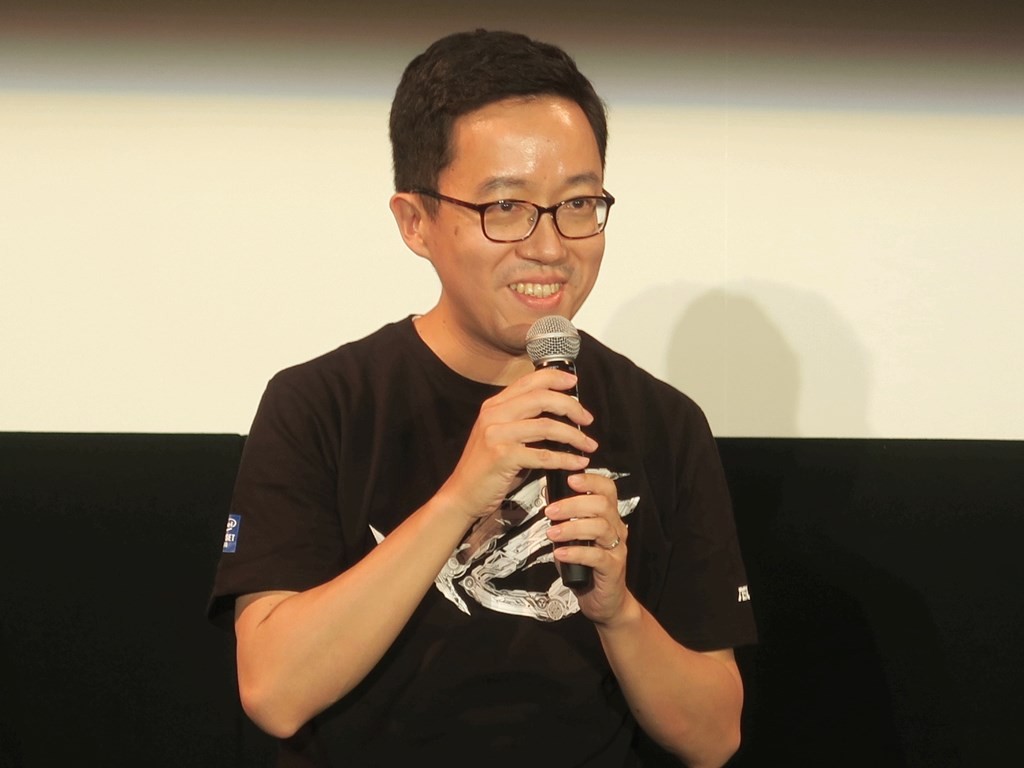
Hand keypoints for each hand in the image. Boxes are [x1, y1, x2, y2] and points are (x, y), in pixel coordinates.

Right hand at [438, 367, 597, 523]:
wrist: (462, 494)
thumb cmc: (486, 468)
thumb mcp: (499, 435)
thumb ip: (520, 419)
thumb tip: (557, 413)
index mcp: (494, 405)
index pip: (529, 381)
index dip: (555, 378)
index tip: (574, 383)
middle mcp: (494, 414)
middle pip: (542, 398)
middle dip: (571, 407)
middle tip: (587, 419)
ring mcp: (497, 434)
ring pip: (547, 426)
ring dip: (574, 435)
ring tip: (588, 444)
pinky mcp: (502, 456)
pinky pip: (543, 455)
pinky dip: (565, 459)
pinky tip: (576, 462)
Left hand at [544, 471, 629, 623]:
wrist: (606, 601)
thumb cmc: (587, 567)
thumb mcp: (576, 539)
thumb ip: (568, 522)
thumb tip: (549, 505)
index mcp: (609, 517)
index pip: (607, 489)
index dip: (591, 480)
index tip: (570, 479)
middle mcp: (616, 529)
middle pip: (602, 505)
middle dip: (573, 504)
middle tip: (550, 510)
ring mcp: (617, 548)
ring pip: (599, 527)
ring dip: (572, 528)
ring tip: (551, 532)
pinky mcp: (613, 568)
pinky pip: (596, 556)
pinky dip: (575, 552)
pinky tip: (560, 553)